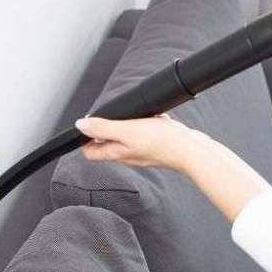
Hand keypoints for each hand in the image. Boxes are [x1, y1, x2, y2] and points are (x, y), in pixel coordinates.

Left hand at [74, 112, 200, 169]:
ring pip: (124, 139)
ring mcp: (141, 152)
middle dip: (104, 129)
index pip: (90, 152)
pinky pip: (141, 135)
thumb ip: (103, 128)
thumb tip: (80, 126)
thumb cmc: (162, 143)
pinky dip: (142, 125)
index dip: (84, 138)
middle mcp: (127, 156)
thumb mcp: (126, 131)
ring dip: (124, 126)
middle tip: (111, 116)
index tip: (87, 124)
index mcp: (116, 154)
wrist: (191, 150)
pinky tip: (151, 119)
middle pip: (106, 145)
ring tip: (132, 116)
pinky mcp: (154, 147)